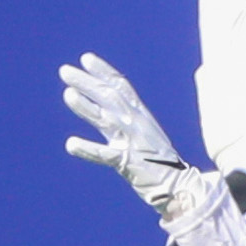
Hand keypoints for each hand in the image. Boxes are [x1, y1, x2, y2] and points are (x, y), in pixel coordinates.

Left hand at [60, 53, 209, 218]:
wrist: (180, 186)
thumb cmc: (158, 161)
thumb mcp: (143, 133)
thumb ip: (123, 121)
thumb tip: (102, 109)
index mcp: (140, 115)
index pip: (121, 87)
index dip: (103, 71)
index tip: (86, 58)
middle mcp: (136, 124)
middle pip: (110, 97)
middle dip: (87, 82)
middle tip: (65, 70)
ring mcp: (133, 142)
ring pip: (106, 119)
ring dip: (86, 107)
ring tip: (67, 94)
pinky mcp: (128, 163)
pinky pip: (105, 154)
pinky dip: (88, 149)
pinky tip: (71, 144)